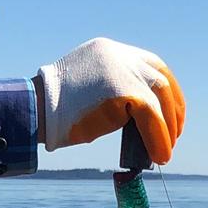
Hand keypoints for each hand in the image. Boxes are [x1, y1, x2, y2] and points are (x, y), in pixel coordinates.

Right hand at [37, 38, 184, 164]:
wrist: (36, 110)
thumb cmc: (57, 109)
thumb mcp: (90, 89)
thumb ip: (116, 92)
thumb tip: (144, 119)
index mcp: (111, 52)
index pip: (152, 67)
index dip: (166, 92)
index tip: (170, 115)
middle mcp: (120, 55)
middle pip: (161, 79)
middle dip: (172, 111)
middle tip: (172, 137)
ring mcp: (123, 69)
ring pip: (159, 98)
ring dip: (167, 128)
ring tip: (164, 151)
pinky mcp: (124, 90)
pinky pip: (152, 116)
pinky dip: (158, 138)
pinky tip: (159, 155)